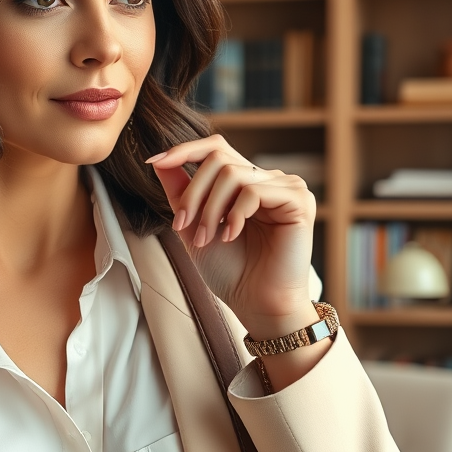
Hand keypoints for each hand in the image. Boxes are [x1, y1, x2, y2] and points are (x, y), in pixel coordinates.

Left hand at [147, 135, 317, 338]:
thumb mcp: (193, 226)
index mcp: (244, 182)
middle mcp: (266, 179)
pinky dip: (235, 214)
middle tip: (182, 226)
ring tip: (208, 238)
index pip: (215, 148)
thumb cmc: (229, 270)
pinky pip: (255, 190)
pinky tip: (232, 235)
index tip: (152, 161)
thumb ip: (180, 193)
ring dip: (210, 209)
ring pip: (232, 174)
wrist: (255, 302)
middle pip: (218, 158)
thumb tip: (159, 160)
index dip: (183, 150)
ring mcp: (285, 187)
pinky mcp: (298, 200)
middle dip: (193, 193)